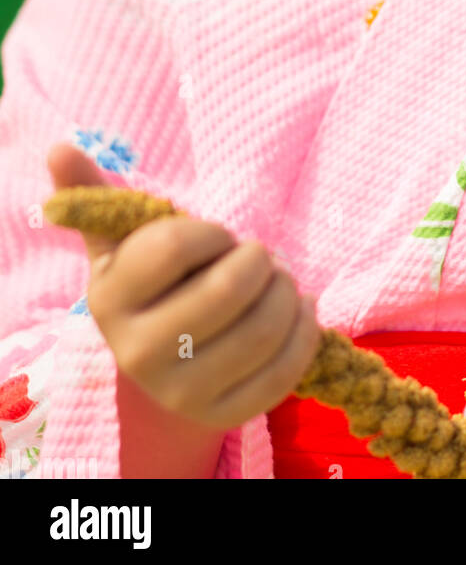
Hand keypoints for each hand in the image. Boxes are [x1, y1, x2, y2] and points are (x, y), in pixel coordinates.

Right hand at [47, 143, 320, 432]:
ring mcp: (180, 392)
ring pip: (263, 329)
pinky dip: (306, 332)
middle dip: (260, 259)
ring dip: (289, 292)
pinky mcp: (223, 416)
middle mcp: (137, 353)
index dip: (212, 232)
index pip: (174, 246)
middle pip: (228, 288)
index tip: (218, 237)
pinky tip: (299, 312)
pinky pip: (285, 372)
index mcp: (110, 299)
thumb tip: (60, 148)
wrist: (165, 359)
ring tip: (280, 282)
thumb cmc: (154, 283)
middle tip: (260, 256)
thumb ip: (99, 196)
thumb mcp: (123, 241)